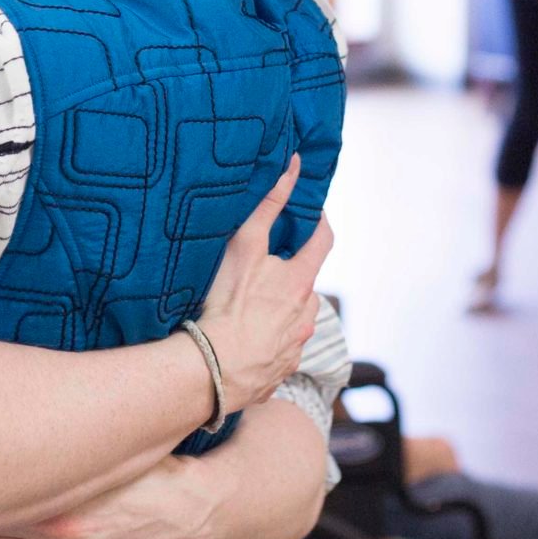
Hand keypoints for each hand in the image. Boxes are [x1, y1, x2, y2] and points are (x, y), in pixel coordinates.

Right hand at [193, 161, 329, 416]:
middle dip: (290, 276)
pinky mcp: (279, 371)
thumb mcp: (246, 245)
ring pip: (294, 320)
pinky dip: (267, 342)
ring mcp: (295, 346)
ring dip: (279, 312)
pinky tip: (244, 341)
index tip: (311, 213)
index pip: (322, 241)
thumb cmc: (228, 304)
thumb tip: (293, 167)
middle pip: (305, 286)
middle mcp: (306, 315)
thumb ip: (269, 206)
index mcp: (301, 282)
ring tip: (249, 310)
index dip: (319, 223)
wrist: (215, 369)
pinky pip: (278, 351)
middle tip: (264, 270)